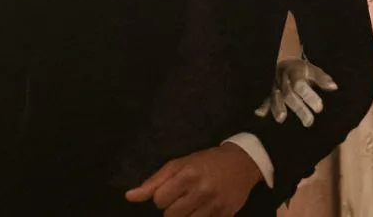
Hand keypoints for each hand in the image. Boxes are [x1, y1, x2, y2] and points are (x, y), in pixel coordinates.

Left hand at [125, 144, 261, 215]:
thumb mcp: (180, 164)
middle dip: (173, 208)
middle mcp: (201, 190)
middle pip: (170, 215)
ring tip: (193, 203)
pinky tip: (204, 208)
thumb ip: (154, 181)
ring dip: (185, 215)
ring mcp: (214, 205)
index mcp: (188, 174)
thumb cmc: (207, 161)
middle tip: (185, 196)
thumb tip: (129, 197)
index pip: (159, 199)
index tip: (173, 189)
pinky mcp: (224, 216)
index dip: (163, 196)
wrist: (243, 162)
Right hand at [255, 57, 337, 126]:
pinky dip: (262, 106)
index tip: (319, 108)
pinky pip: (265, 98)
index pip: (301, 84)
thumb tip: (333, 87)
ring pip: (275, 97)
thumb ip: (322, 79)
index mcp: (295, 72)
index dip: (309, 96)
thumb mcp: (313, 70)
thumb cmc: (302, 70)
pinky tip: (260, 113)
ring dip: (278, 108)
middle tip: (309, 121)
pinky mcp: (269, 92)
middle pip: (289, 94)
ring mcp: (274, 85)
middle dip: (298, 108)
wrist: (285, 63)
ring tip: (281, 119)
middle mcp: (283, 79)